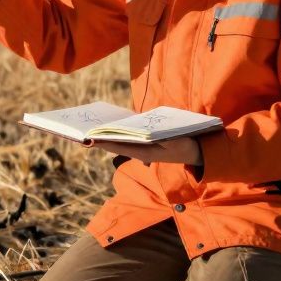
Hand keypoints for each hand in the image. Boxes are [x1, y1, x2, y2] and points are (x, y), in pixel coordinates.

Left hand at [87, 136, 203, 166]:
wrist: (196, 151)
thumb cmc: (185, 144)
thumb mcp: (175, 141)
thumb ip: (160, 139)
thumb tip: (145, 135)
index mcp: (145, 153)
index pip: (120, 147)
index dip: (104, 143)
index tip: (90, 140)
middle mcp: (141, 152)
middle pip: (117, 145)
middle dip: (102, 140)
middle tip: (84, 135)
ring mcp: (143, 149)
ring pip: (121, 143)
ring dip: (108, 138)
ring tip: (92, 132)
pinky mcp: (146, 143)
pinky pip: (129, 139)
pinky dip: (119, 134)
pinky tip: (111, 127)